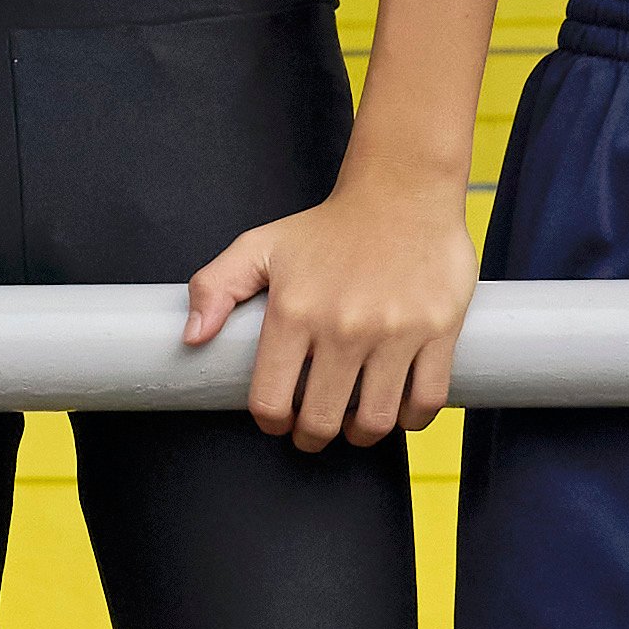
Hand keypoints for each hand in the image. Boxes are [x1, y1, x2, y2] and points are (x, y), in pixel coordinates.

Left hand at [183, 164, 471, 450]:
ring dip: (361, 435)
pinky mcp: (438, 330)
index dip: (272, 422)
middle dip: (312, 437)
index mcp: (293, 312)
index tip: (280, 420)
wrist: (402, 191)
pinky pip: (427, 399)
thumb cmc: (328, 227)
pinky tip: (399, 412)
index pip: (271, 401)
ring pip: (375, 420)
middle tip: (314, 431)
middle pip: (322, 420)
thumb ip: (215, 287)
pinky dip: (412, 420)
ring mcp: (394, 331)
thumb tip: (191, 339)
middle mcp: (342, 326)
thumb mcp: (260, 246)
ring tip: (354, 425)